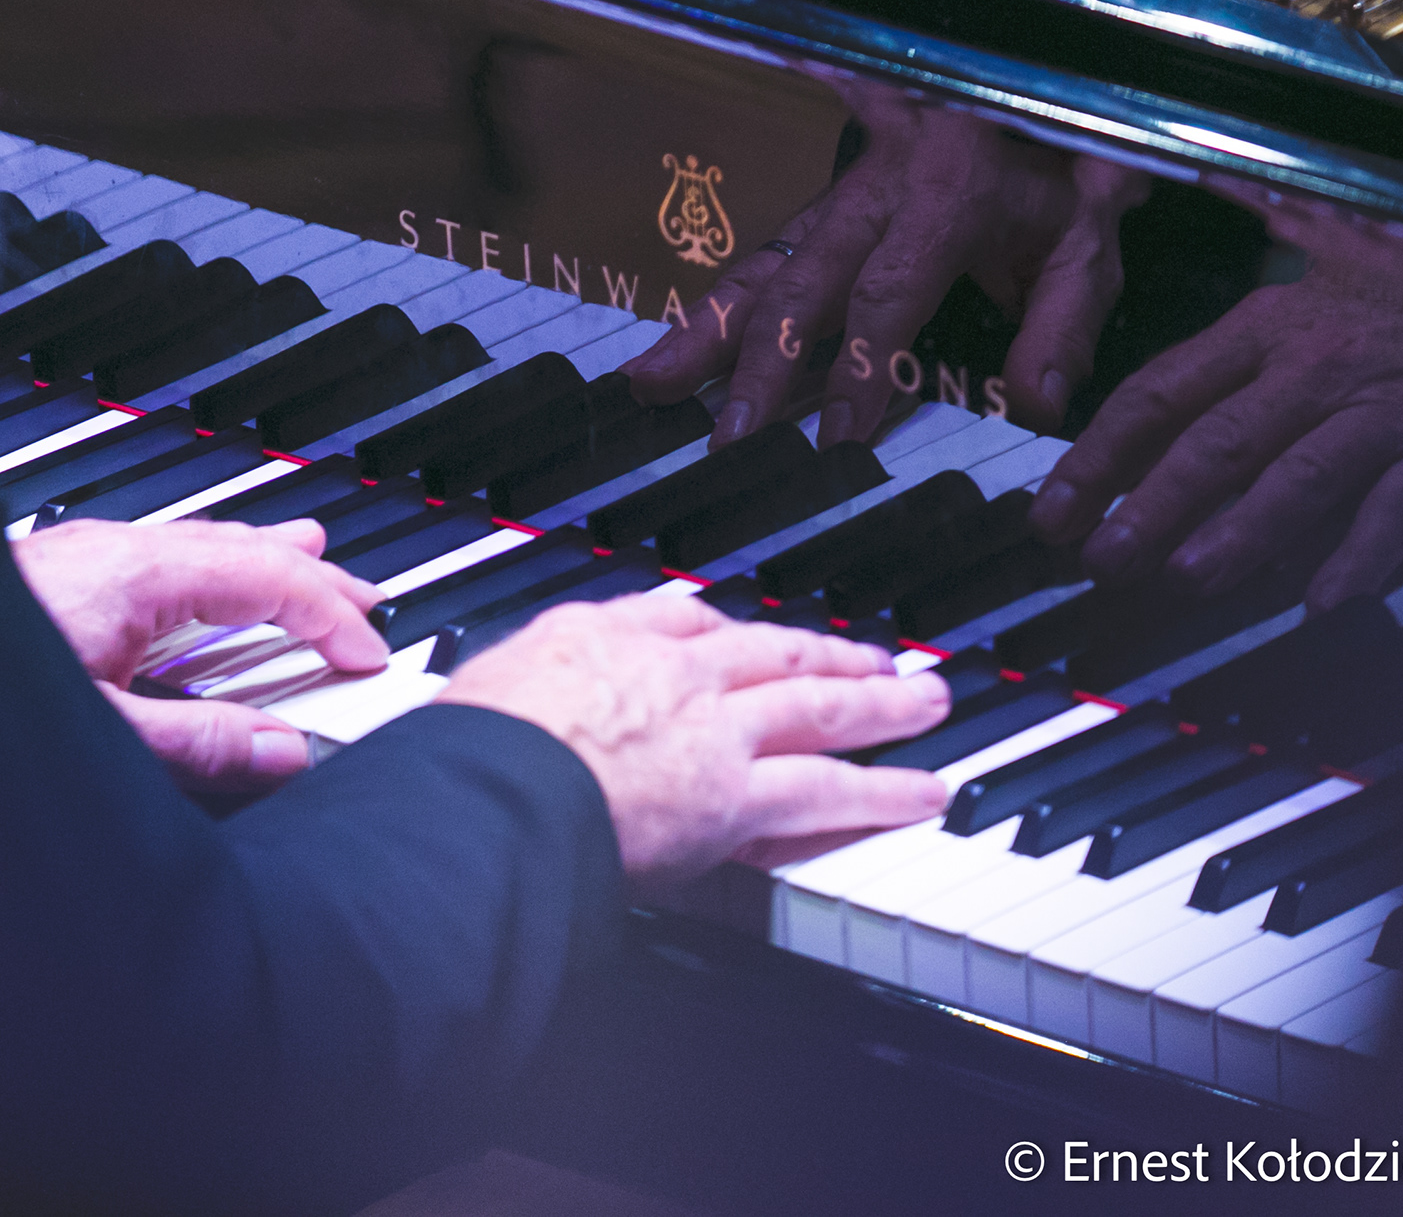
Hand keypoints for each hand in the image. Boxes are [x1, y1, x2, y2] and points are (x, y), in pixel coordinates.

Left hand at [15, 518, 388, 790]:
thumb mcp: (95, 728)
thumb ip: (194, 743)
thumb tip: (282, 752)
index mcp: (139, 574)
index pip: (273, 579)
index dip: (334, 618)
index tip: (369, 656)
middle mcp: (117, 551)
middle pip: (249, 549)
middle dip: (319, 579)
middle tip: (369, 606)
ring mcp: (86, 556)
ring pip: (206, 544)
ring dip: (270, 562)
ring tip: (310, 561)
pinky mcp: (61, 572)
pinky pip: (167, 555)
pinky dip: (218, 568)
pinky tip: (209, 587)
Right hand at [433, 593, 951, 893]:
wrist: (482, 791)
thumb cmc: (458, 756)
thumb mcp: (475, 688)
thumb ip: (507, 687)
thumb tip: (488, 704)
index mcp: (599, 638)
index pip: (680, 623)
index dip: (724, 634)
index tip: (749, 637)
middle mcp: (670, 673)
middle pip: (772, 651)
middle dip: (829, 653)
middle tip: (879, 656)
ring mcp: (712, 732)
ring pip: (818, 708)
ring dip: (882, 706)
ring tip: (927, 703)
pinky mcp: (736, 796)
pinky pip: (827, 791)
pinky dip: (882, 791)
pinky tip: (922, 791)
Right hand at [624, 87, 1147, 444]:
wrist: (1044, 75)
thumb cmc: (1068, 168)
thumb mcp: (1089, 238)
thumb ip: (1063, 322)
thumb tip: (1034, 404)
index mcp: (947, 190)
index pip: (888, 294)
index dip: (859, 370)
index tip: (837, 439)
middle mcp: (879, 185)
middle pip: (801, 281)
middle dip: (754, 362)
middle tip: (725, 433)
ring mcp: (843, 187)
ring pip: (764, 261)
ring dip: (705, 330)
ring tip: (649, 386)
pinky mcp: (829, 197)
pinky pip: (766, 252)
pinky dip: (717, 305)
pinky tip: (673, 348)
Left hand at [1031, 179, 1402, 610]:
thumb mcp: (1322, 230)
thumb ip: (1249, 212)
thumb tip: (1192, 171)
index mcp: (1269, 328)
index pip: (1162, 394)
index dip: (1100, 456)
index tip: (1053, 508)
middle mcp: (1316, 372)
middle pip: (1217, 445)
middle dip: (1150, 508)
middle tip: (1100, 562)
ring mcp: (1381, 418)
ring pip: (1298, 482)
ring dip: (1238, 537)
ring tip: (1186, 583)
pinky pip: (1397, 517)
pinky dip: (1359, 561)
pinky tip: (1318, 606)